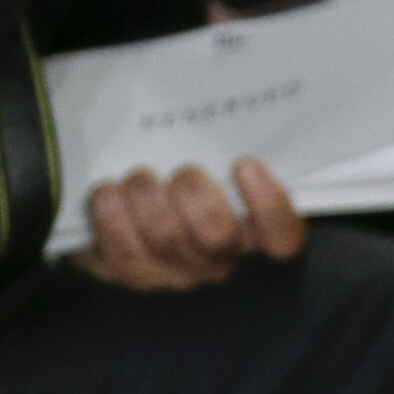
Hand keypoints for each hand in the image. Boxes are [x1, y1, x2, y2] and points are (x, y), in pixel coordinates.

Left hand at [74, 154, 307, 289]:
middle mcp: (217, 261)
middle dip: (194, 193)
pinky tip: (111, 192)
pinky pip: (120, 243)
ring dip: (148, 195)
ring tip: (141, 178)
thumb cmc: (179, 190)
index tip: (245, 165)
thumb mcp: (214, 172)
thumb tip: (227, 118)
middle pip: (216, 236)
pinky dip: (112, 209)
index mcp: (251, 234)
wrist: (125, 221)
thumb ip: (227, 158)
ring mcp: (172, 274)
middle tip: (184, 172)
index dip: (269, 206)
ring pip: (164, 235)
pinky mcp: (128, 274)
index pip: (282, 236)